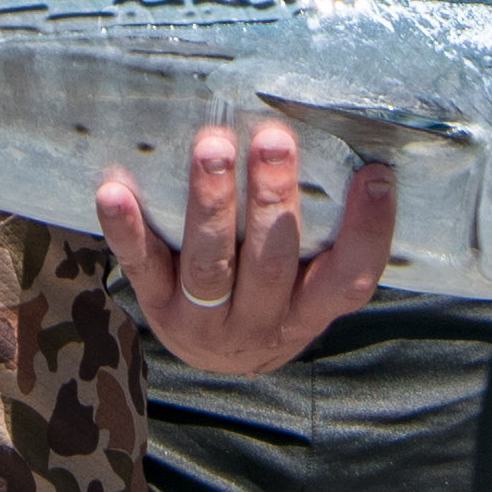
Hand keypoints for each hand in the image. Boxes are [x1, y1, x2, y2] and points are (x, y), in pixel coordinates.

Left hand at [102, 117, 396, 375]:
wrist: (218, 352)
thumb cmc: (276, 291)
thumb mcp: (311, 278)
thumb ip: (330, 230)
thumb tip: (364, 146)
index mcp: (308, 311)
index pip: (349, 279)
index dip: (368, 231)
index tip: (375, 174)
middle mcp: (260, 323)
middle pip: (270, 264)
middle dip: (271, 201)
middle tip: (273, 140)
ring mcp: (203, 320)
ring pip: (210, 266)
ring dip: (211, 205)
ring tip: (212, 147)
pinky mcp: (155, 304)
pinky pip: (140, 265)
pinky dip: (127, 228)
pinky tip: (116, 190)